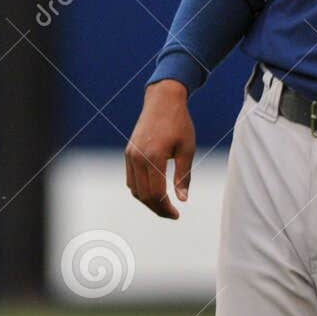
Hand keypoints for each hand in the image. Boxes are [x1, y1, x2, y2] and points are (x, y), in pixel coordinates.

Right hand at [125, 80, 195, 219]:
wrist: (163, 101)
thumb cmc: (179, 123)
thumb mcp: (187, 150)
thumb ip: (184, 176)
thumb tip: (183, 200)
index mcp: (154, 156)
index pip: (156, 193)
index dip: (166, 208)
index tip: (177, 214)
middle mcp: (138, 157)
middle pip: (144, 195)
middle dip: (158, 208)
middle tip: (172, 214)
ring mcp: (130, 155)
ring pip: (135, 189)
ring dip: (148, 201)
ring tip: (164, 205)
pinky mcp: (128, 153)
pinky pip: (131, 179)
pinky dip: (141, 189)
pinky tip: (155, 192)